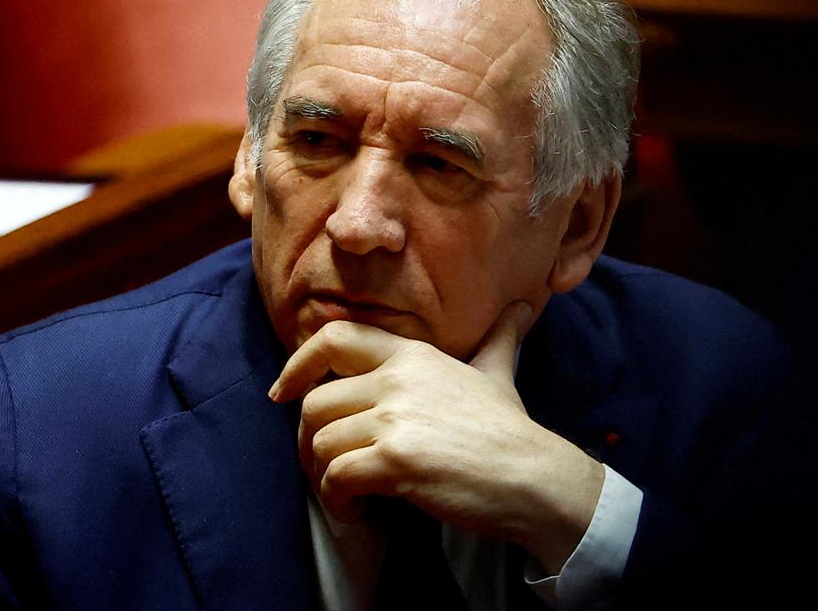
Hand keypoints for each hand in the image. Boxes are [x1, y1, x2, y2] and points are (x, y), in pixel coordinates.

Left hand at [268, 301, 603, 573]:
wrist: (533, 477)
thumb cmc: (511, 431)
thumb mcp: (498, 372)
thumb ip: (497, 339)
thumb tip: (522, 306)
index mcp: (414, 355)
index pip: (334, 337)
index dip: (299, 364)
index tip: (285, 392)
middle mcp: (398, 379)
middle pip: (315, 403)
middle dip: (310, 442)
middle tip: (328, 466)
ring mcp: (395, 419)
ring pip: (321, 443)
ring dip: (324, 477)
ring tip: (348, 494)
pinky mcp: (394, 461)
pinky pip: (336, 477)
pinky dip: (337, 500)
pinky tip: (358, 510)